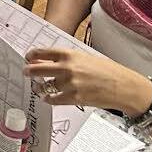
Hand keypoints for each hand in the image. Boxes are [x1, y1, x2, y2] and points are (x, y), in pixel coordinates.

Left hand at [23, 48, 151, 116]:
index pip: (43, 52)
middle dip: (29, 71)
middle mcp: (67, 68)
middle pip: (37, 69)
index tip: (28, 57)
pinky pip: (53, 99)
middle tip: (26, 72)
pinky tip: (48, 98)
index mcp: (70, 54)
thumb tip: (49, 61)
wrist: (124, 87)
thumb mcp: (87, 58)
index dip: (32, 55)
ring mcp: (70, 84)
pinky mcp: (74, 98)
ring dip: (39, 87)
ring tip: (38, 87)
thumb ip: (68, 59)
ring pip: (45, 86)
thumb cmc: (109, 71)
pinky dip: (48, 99)